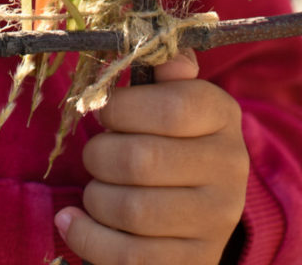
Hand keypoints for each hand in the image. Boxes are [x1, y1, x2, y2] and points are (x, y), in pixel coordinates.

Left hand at [54, 52, 248, 264]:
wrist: (203, 205)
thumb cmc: (172, 136)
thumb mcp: (176, 95)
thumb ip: (167, 71)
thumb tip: (167, 56)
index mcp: (223, 116)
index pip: (171, 107)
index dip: (122, 108)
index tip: (105, 112)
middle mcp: (229, 169)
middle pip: (141, 160)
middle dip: (99, 154)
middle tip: (95, 153)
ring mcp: (216, 222)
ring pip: (132, 210)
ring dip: (95, 196)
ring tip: (95, 187)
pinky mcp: (193, 262)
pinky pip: (128, 257)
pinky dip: (88, 237)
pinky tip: (72, 220)